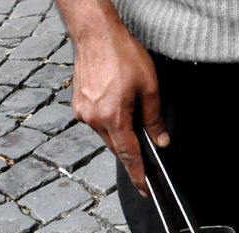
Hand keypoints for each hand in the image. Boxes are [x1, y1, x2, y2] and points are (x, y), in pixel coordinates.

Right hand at [70, 22, 168, 195]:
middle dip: (130, 150)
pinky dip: (109, 119)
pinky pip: (97, 122)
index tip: (143, 189)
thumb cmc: (122, 55)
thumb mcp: (149, 86)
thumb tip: (160, 141)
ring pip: (106, 134)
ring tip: (128, 108)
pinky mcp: (79, 107)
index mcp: (113, 117)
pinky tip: (115, 102)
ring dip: (119, 130)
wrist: (95, 37)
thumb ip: (154, 117)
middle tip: (144, 153)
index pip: (128, 154)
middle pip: (116, 145)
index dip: (137, 174)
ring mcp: (84, 114)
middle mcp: (94, 120)